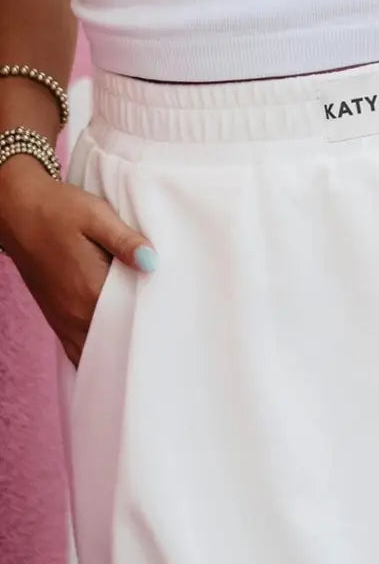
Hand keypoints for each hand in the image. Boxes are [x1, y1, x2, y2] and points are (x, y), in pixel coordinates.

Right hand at [0, 157, 156, 366]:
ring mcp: (64, 321)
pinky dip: (98, 353)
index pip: (132, 326)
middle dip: (141, 347)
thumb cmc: (57, 209)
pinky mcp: (57, 319)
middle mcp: (76, 315)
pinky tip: (117, 349)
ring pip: (97, 353)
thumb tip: (152, 262)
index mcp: (90, 292)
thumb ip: (125, 241)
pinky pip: (79, 349)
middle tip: (169, 341)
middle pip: (116, 345)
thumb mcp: (95, 215)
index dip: (156, 328)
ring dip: (119, 353)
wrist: (15, 209)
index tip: (177, 325)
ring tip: (147, 347)